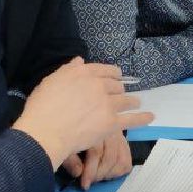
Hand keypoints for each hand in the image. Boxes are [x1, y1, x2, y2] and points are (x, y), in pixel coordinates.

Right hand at [15, 58, 152, 165]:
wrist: (46, 131)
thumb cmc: (42, 107)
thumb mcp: (51, 81)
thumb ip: (68, 70)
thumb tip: (80, 61)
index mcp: (83, 73)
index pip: (104, 70)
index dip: (112, 74)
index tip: (116, 77)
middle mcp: (98, 85)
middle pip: (116, 85)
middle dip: (120, 89)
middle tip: (121, 94)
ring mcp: (107, 104)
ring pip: (126, 100)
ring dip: (133, 101)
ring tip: (136, 103)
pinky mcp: (112, 123)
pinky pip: (131, 119)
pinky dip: (143, 118)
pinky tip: (151, 117)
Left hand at [62, 131, 133, 190]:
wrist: (70, 120)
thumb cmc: (66, 132)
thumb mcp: (63, 143)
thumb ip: (69, 159)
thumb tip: (78, 173)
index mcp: (93, 127)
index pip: (96, 152)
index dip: (91, 171)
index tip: (85, 184)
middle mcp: (109, 129)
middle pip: (110, 157)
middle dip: (99, 174)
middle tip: (90, 181)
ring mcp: (117, 134)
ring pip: (121, 159)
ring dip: (110, 173)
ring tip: (99, 177)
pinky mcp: (122, 140)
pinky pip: (127, 159)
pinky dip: (119, 170)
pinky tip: (108, 173)